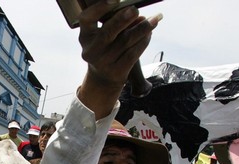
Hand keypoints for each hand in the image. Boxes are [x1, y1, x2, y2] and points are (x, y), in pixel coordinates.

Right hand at [77, 1, 161, 117]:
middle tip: (135, 10)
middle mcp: (92, 50)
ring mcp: (104, 63)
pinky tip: (149, 34)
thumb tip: (137, 15)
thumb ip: (114, 23)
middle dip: (123, 19)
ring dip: (142, 28)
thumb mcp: (101, 36)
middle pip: (108, 32)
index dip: (100, 8)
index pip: (86, 19)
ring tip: (154, 19)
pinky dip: (143, 41)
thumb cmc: (105, 49)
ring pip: (125, 41)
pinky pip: (133, 53)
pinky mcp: (117, 71)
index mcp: (85, 36)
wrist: (103, 79)